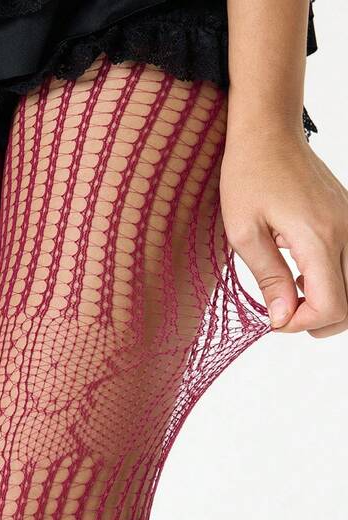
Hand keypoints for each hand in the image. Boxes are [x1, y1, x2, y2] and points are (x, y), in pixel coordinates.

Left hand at [220, 129, 347, 338]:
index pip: (331, 306)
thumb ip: (268, 278)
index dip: (300, 323)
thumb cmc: (250, 175)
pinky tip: (300, 270)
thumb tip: (281, 318)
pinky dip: (330, 280)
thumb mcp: (244, 232)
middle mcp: (345, 232)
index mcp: (318, 238)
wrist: (269, 132)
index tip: (272, 318)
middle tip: (280, 311)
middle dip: (316, 320)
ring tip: (289, 289)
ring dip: (325, 301)